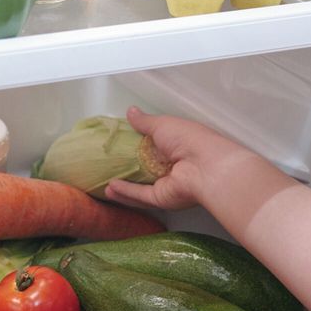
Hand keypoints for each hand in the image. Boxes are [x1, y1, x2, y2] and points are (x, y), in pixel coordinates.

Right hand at [105, 106, 256, 211]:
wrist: (206, 167)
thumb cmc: (189, 139)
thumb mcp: (163, 124)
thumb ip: (145, 122)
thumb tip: (131, 111)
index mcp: (175, 145)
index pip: (153, 145)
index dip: (136, 144)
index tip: (117, 143)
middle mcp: (172, 165)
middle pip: (146, 168)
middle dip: (128, 168)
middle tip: (106, 164)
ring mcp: (167, 183)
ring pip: (141, 186)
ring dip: (123, 185)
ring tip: (104, 182)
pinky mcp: (162, 198)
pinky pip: (140, 196)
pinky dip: (125, 193)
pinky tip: (110, 189)